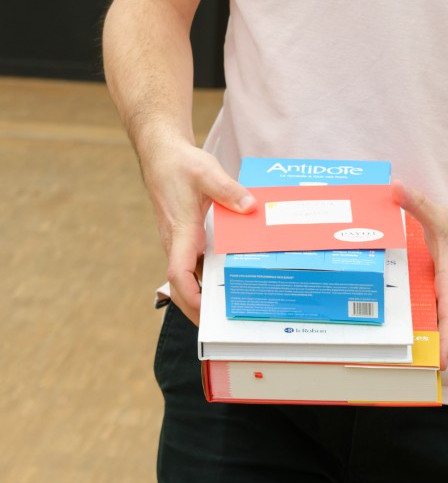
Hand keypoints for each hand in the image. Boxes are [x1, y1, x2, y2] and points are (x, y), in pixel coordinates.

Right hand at [143, 141, 256, 323]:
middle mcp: (177, 242)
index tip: (206, 310)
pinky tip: (227, 276)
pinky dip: (207, 275)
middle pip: (182, 286)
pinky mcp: (185, 236)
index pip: (178, 273)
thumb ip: (228, 190)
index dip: (190, 296)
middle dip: (199, 309)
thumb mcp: (207, 172)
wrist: (162, 155)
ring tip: (230, 309)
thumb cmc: (181, 164)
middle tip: (223, 327)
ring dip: (204, 294)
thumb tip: (250, 207)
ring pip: (188, 277)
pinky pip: (194, 263)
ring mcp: (180, 241)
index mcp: (181, 231)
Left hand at [392, 179, 447, 370]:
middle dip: (436, 357)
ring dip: (437, 353)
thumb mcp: (439, 216)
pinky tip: (415, 344)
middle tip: (411, 370)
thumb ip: (416, 202)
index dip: (447, 340)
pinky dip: (437, 343)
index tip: (440, 361)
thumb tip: (395, 187)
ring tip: (408, 365)